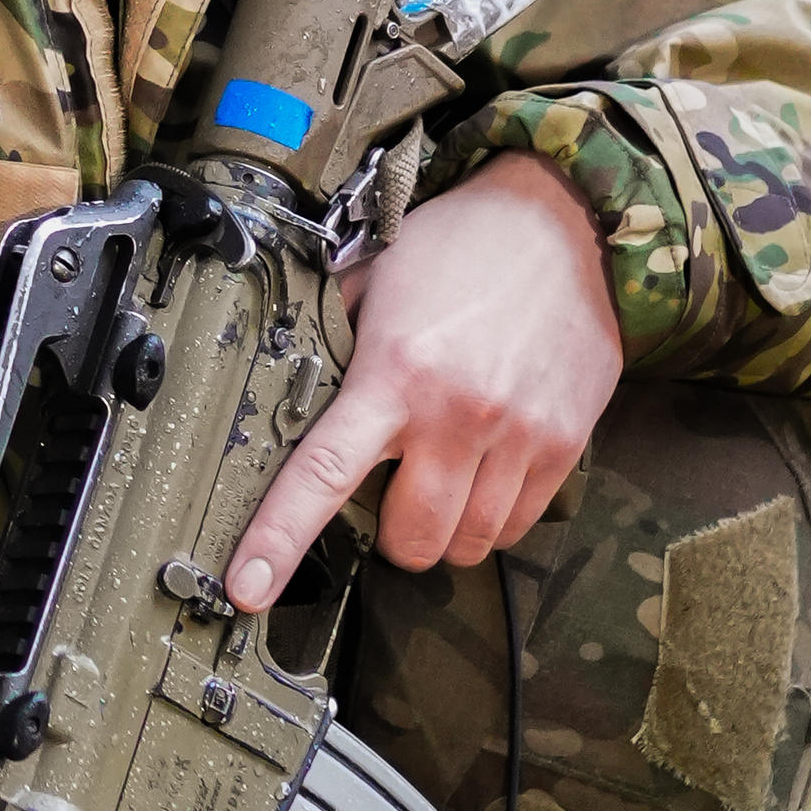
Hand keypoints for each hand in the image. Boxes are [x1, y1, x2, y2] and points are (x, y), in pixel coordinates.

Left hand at [226, 151, 621, 613]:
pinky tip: (483, 473)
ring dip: (443, 530)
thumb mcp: (372, 277)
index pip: (323, 475)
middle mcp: (458, 415)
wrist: (564, 223)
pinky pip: (517, 526)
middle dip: (390, 534)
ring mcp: (519, 436)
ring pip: (468, 543)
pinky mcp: (565, 444)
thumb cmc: (459, 245)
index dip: (279, 540)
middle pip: (410, 540)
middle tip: (389, 492)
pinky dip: (492, 519)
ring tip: (440, 476)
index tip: (246, 586)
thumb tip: (278, 385)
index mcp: (394, 374)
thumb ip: (329, 340)